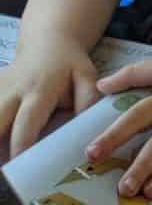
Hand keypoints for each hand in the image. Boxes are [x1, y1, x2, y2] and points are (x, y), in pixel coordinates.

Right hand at [0, 38, 99, 155]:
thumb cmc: (69, 65)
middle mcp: (13, 91)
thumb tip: (87, 126)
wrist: (48, 43)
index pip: (27, 120)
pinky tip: (2, 139)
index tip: (18, 161)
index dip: (21, 142)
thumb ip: (88, 100)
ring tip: (2, 157)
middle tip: (3, 164)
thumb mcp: (86, 76)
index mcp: (40, 89)